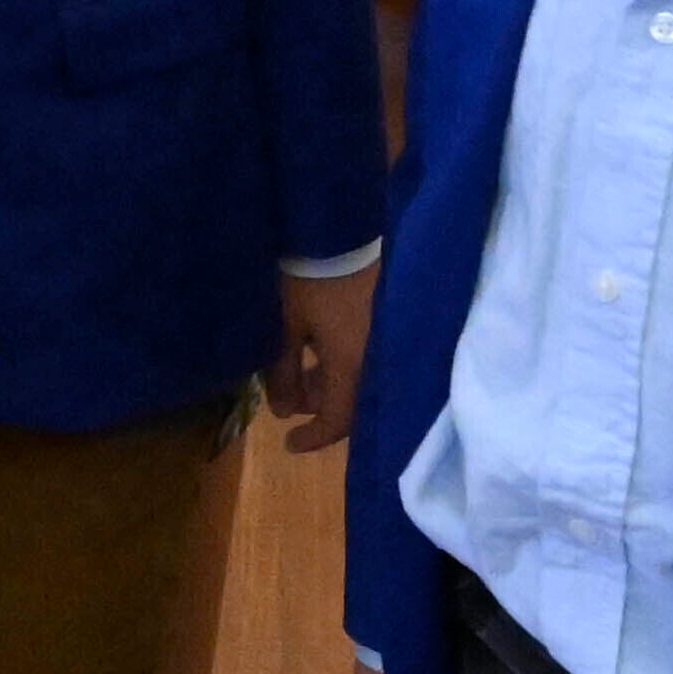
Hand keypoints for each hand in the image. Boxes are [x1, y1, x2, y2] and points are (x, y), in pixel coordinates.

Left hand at [267, 259, 373, 451]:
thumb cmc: (309, 279)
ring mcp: (387, 343)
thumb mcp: (287, 325)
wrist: (341, 231)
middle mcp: (378, 361)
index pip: (338, 421)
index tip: (289, 442)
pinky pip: (371, 363)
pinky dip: (348, 368)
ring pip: (364, 384)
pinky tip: (325, 356)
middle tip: (293, 401)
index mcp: (354, 366)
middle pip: (356, 406)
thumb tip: (283, 411)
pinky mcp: (390, 326)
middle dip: (323, 409)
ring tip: (304, 375)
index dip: (314, 437)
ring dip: (334, 387)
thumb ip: (284, 371)